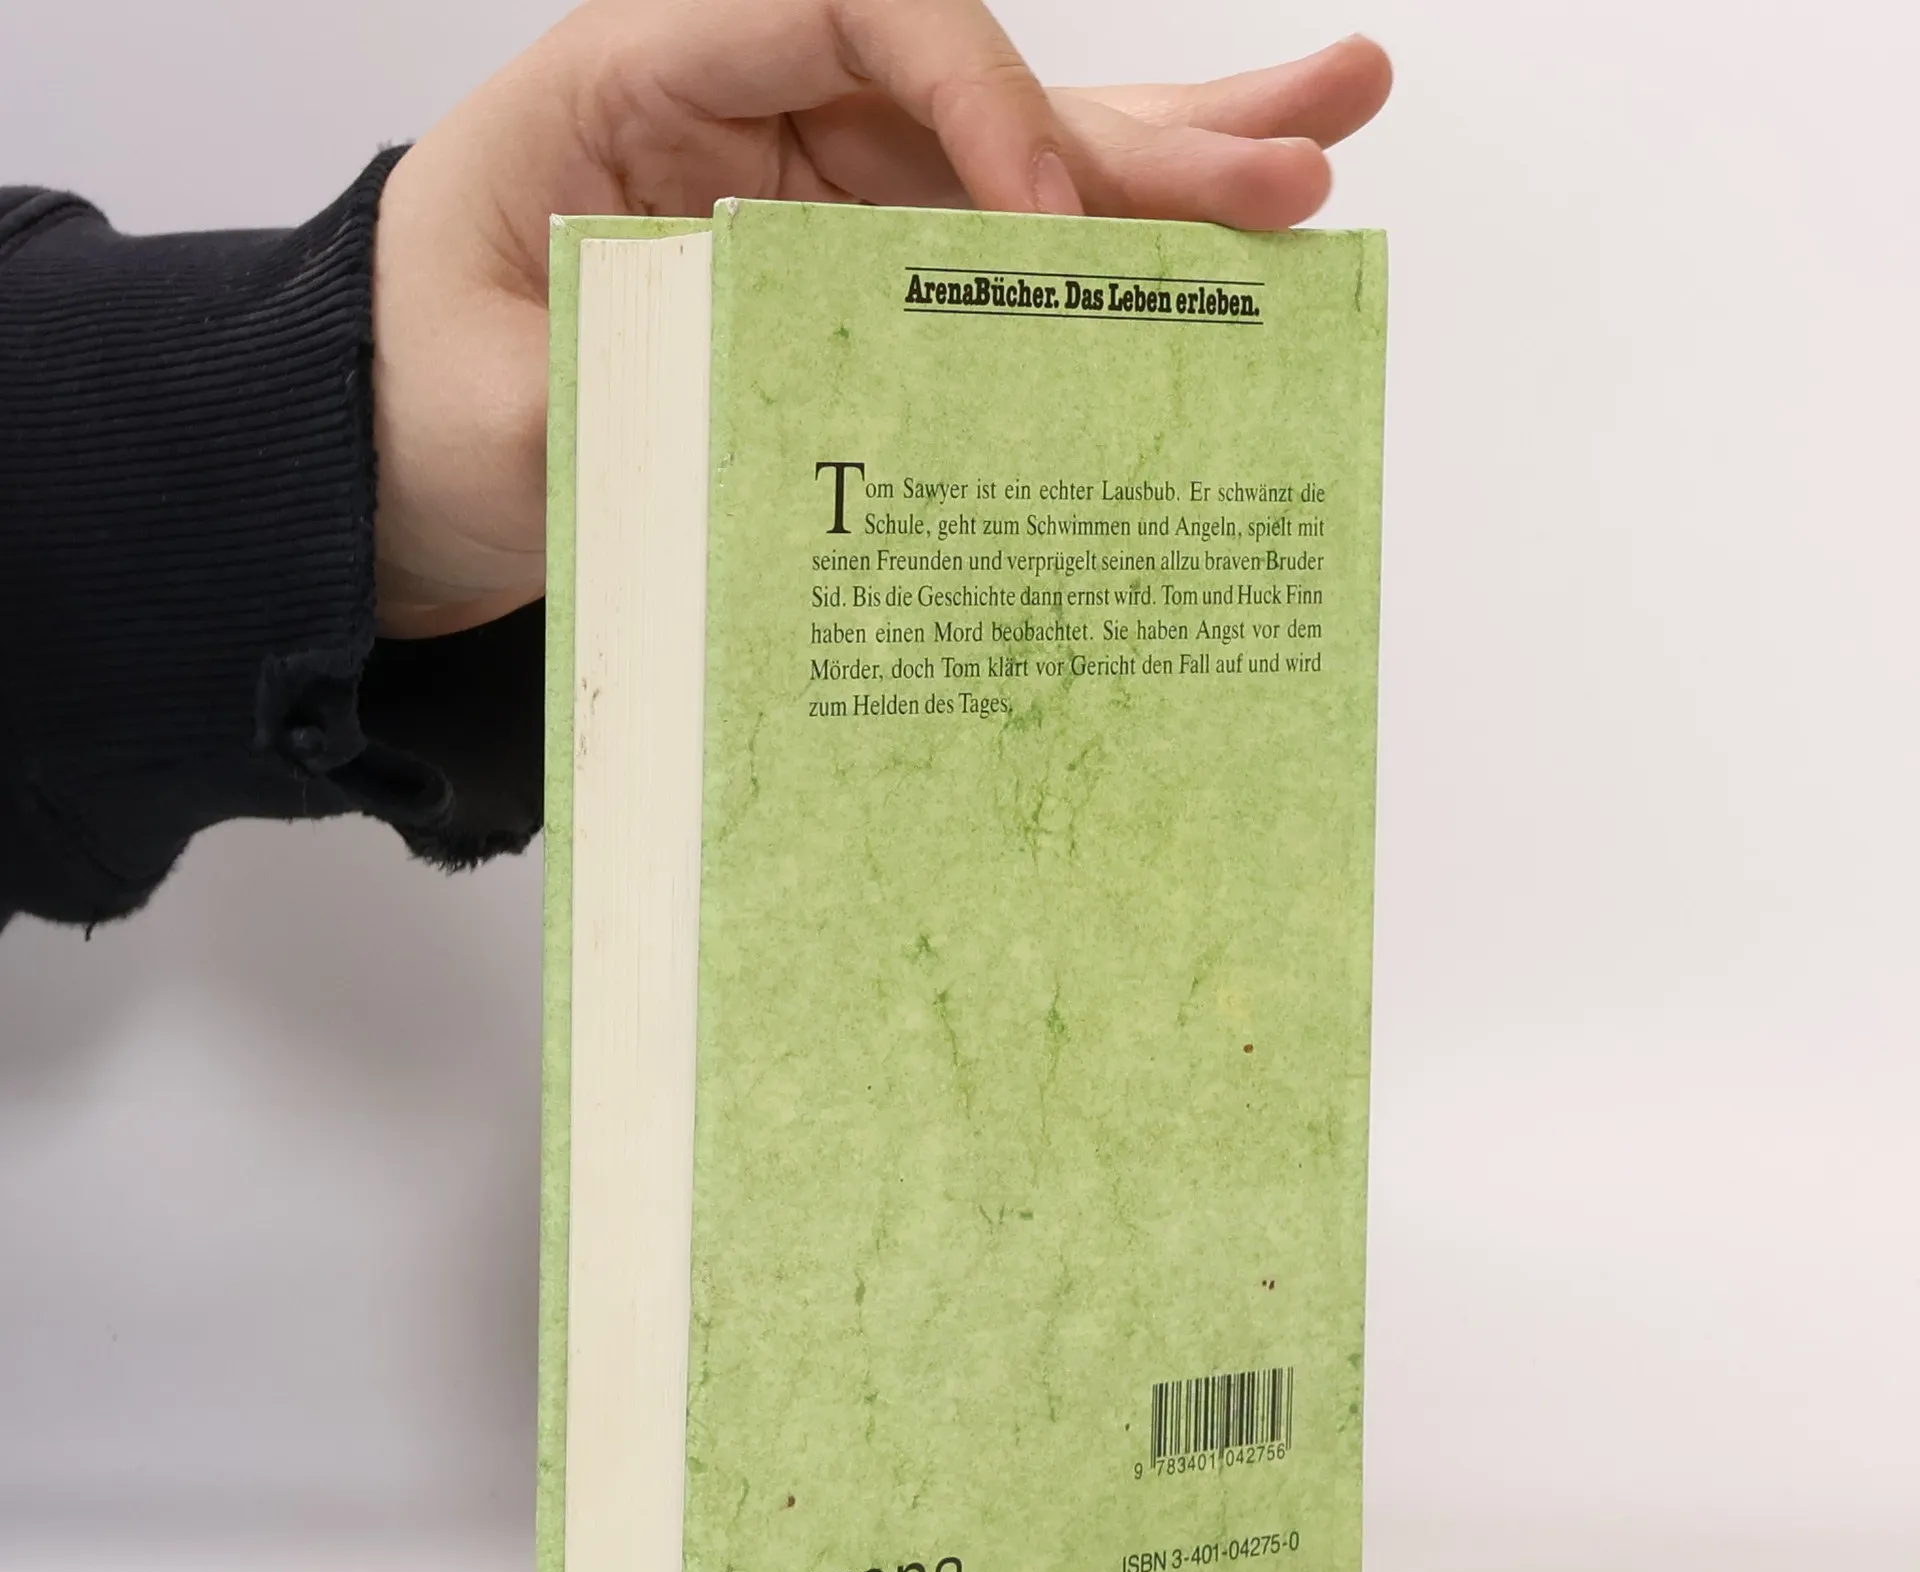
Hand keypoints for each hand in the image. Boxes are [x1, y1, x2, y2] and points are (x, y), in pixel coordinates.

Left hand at [370, 0, 1391, 636]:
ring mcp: (809, 196)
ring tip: (1318, 159)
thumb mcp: (477, 396)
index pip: (835, 9)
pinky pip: (977, 261)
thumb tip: (733, 417)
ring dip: (1163, 169)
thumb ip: (600, 389)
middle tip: (1297, 152)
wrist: (401, 453)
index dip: (964, 90)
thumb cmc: (415, 392)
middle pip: (966, 86)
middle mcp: (748, 113)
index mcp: (638, 79)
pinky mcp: (839, 281)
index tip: (1037, 209)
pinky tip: (1202, 261)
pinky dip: (1087, 267)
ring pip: (1005, 163)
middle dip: (1134, 124)